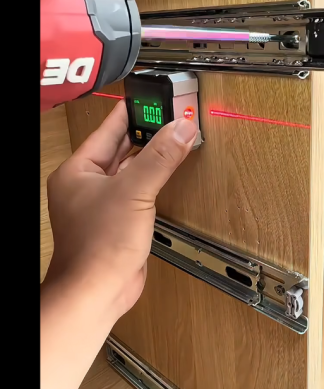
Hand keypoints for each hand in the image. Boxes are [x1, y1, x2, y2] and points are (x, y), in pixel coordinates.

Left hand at [44, 100, 196, 320]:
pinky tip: (167, 174)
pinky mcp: (117, 221)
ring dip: (151, 155)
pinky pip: (137, 190)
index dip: (132, 111)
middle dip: (146, 132)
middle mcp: (86, 185)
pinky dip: (153, 179)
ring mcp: (101, 204)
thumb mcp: (135, 191)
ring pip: (129, 169)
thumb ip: (160, 157)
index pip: (108, 129)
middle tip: (170, 114)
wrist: (97, 291)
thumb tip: (181, 128)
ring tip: (173, 137)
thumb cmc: (99, 246)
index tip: (153, 97)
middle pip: (120, 147)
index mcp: (78, 171)